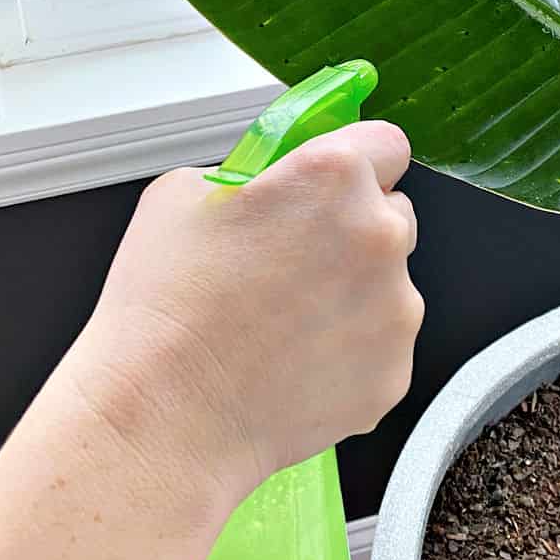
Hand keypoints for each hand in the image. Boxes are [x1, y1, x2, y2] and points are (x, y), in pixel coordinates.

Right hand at [67, 122, 421, 511]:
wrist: (166, 416)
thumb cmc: (164, 309)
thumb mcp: (181, 194)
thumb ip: (249, 175)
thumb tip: (269, 182)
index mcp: (331, 177)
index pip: (385, 143)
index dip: (356, 160)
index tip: (340, 178)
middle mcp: (377, 235)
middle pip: (393, 213)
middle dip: (353, 228)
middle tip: (293, 259)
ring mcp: (395, 308)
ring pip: (389, 284)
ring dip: (351, 292)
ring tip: (281, 323)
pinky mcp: (394, 370)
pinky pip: (380, 345)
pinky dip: (348, 350)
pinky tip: (291, 361)